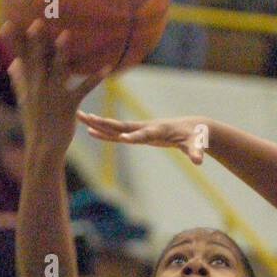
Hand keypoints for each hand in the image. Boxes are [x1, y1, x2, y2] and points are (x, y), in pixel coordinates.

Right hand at [3, 20, 108, 152]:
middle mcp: (38, 86)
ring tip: (67, 34)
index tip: (6, 22)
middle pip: (37, 59)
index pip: (18, 57)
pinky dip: (95, 78)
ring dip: (62, 52)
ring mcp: (53, 95)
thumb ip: (19, 79)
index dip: (12, 41)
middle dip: (36, 40)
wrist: (44, 148)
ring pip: (58, 69)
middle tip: (37, 21)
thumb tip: (12, 63)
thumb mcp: (24, 100)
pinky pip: (83, 88)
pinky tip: (107, 68)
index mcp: (28, 83)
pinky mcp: (69, 105)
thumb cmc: (35, 123)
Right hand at [77, 112, 210, 164]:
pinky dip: (104, 132)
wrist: (193, 128)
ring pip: (115, 126)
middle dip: (105, 123)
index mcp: (158, 130)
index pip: (144, 133)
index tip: (122, 137)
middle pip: (122, 125)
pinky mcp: (137, 133)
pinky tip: (89, 130)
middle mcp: (145, 127)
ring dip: (97, 123)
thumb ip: (196, 151)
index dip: (135, 136)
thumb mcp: (197, 144)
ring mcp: (140, 129)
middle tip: (86, 117)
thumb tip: (199, 161)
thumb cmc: (196, 136)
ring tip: (78, 115)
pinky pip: (117, 133)